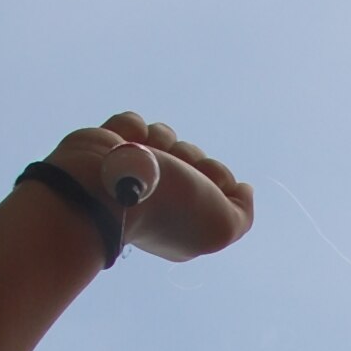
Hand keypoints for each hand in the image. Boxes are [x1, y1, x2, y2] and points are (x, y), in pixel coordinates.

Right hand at [45, 112, 252, 263]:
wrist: (108, 190)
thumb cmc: (168, 209)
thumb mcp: (221, 227)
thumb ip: (242, 214)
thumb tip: (243, 190)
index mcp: (188, 219)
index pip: (219, 181)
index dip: (218, 177)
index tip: (205, 187)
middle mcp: (164, 198)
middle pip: (194, 156)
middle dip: (189, 158)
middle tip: (173, 174)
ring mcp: (136, 174)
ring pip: (165, 137)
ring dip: (161, 141)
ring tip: (145, 159)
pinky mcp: (111, 151)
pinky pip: (133, 124)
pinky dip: (130, 129)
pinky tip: (123, 146)